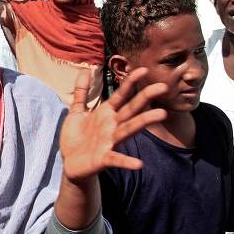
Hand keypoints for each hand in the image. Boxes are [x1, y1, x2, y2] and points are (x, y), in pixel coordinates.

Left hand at [60, 68, 167, 182]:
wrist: (70, 162)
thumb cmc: (76, 136)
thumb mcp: (77, 111)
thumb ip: (81, 92)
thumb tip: (84, 70)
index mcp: (106, 113)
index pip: (121, 94)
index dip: (131, 82)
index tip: (143, 69)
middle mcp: (112, 125)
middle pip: (131, 108)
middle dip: (145, 97)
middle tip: (163, 86)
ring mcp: (109, 142)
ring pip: (129, 129)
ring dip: (144, 122)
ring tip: (161, 114)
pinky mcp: (104, 158)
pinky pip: (116, 159)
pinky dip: (126, 162)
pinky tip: (139, 164)